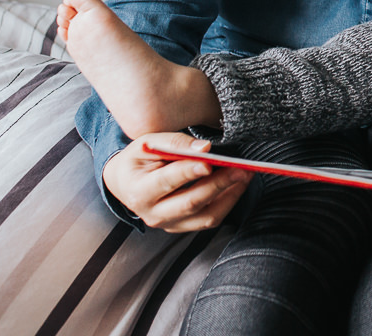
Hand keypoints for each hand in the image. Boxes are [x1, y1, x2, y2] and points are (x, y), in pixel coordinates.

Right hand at [102, 133, 250, 231]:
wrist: (126, 182)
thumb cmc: (138, 159)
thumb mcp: (148, 143)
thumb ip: (175, 144)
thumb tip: (205, 149)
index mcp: (139, 191)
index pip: (167, 181)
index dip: (189, 171)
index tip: (209, 162)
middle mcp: (153, 214)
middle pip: (191, 203)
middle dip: (219, 184)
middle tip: (241, 168)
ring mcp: (169, 224)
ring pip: (205, 216)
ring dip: (230, 195)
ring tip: (246, 174)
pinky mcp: (182, 226)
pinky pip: (210, 219)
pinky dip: (228, 202)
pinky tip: (238, 184)